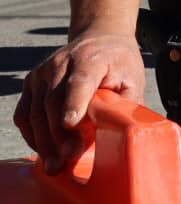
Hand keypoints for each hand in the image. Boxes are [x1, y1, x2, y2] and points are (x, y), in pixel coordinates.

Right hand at [13, 33, 145, 173]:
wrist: (100, 38)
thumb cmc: (119, 63)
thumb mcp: (133, 79)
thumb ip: (127, 104)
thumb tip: (126, 137)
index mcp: (91, 59)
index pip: (80, 81)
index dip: (74, 102)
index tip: (70, 124)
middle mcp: (61, 63)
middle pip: (53, 101)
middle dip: (58, 134)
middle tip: (65, 159)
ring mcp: (42, 73)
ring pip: (36, 111)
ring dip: (43, 141)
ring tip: (54, 165)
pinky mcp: (31, 83)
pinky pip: (25, 114)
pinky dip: (32, 135)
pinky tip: (44, 151)